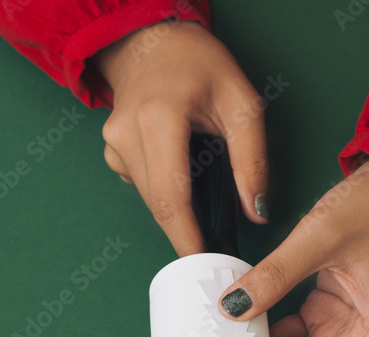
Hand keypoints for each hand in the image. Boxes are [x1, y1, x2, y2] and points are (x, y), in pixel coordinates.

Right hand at [94, 20, 268, 255]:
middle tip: (217, 251)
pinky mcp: (112, 150)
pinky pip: (141, 185)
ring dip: (178, 214)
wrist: (153, 40)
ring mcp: (114, 143)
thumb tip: (256, 212)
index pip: (170, 196)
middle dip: (186, 233)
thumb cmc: (201, 64)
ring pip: (149, 198)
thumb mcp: (242, 103)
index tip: (205, 264)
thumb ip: (252, 160)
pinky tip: (184, 175)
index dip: (187, 237)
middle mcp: (127, 134)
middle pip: (158, 204)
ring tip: (208, 219)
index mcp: (159, 119)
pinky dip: (165, 192)